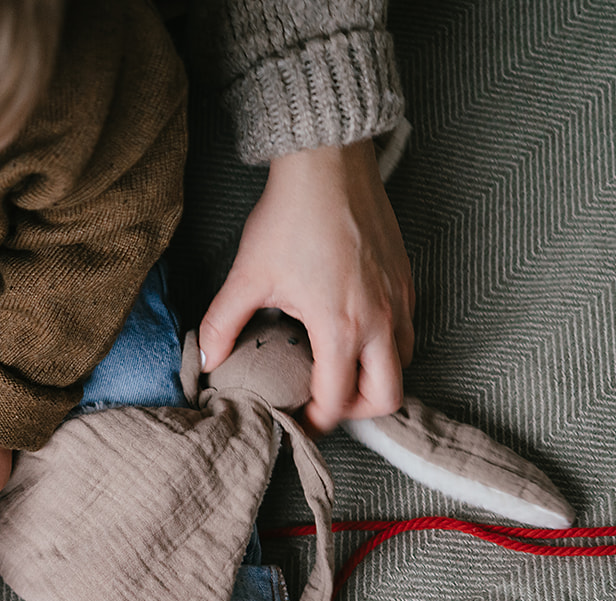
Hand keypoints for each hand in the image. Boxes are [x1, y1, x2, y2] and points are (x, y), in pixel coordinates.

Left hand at [198, 140, 413, 432]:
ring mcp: (400, 299)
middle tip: (324, 403)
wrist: (329, 164)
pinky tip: (353, 333)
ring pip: (404, 363)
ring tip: (339, 372)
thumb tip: (207, 361)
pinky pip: (408, 330)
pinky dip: (387, 346)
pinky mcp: (406, 279)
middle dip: (356, 410)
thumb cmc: (290, 217)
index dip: (315, 421)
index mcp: (341, 327)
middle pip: (387, 396)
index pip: (338, 400)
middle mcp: (381, 319)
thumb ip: (222, 325)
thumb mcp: (247, 276)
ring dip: (376, 378)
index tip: (297, 420)